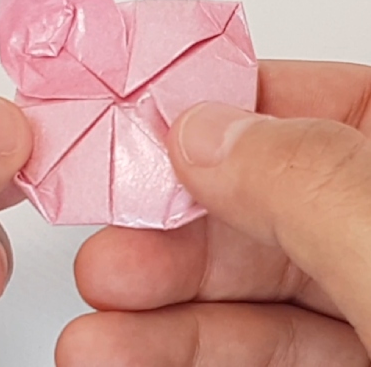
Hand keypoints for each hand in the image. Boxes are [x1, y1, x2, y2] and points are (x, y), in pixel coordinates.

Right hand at [57, 61, 370, 365]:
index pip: (290, 102)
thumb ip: (298, 175)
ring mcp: (366, 281)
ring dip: (161, 297)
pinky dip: (192, 345)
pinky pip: (264, 340)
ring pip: (247, 276)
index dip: (203, 110)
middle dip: (166, 223)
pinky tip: (132, 349)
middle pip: (251, 194)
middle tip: (105, 240)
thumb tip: (200, 131)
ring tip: (99, 310)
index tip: (129, 126)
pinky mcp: (355, 353)